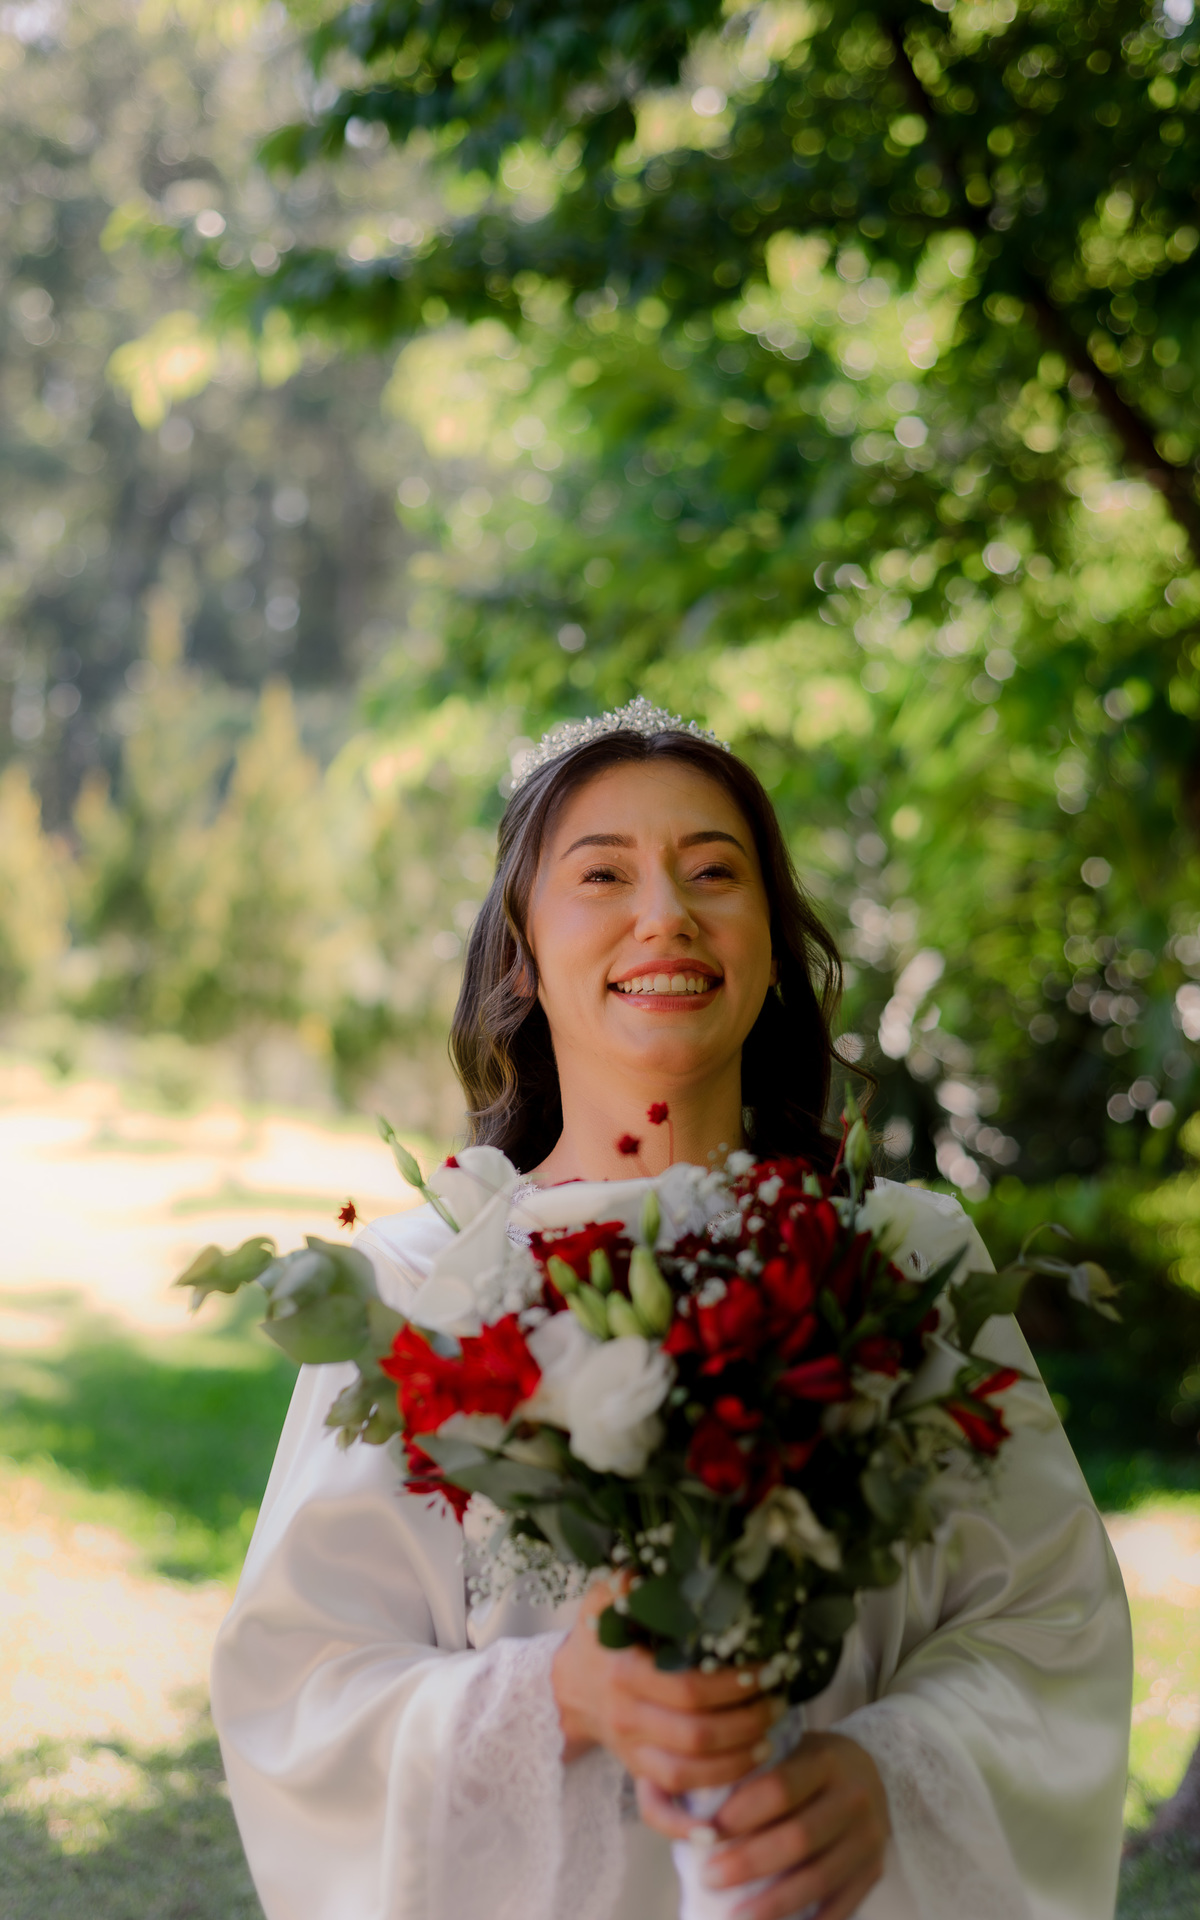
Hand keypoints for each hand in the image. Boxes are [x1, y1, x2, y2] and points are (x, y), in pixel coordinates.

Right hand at [551, 1581, 781, 1795]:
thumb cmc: (598, 1639)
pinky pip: (675, 1793)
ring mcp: (631, 1750)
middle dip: (746, 1722)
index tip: (763, 1671)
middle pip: (696, 1734)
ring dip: (738, 1758)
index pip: (687, 1689)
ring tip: (771, 1735)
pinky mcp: (638, 1771)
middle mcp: (627, 1717)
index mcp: (623, 1673)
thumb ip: (620, 1584)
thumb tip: (641, 1575)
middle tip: (778, 1700)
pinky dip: (713, 1789)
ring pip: (690, 1770)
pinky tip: (746, 1770)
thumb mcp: (601, 1602)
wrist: (570, 1688)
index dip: (731, 1686)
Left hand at [637, 1730, 888, 1919]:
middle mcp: (853, 1797)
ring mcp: (869, 1837)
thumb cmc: (809, 1764)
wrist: (873, 1772)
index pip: (781, 1787)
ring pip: (818, 1878)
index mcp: (826, 1759)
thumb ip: (752, 1771)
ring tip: (735, 1918)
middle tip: (710, 1877)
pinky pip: (844, 1906)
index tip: (709, 1831)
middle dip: (749, 1862)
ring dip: (773, 1904)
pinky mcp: (875, 1870)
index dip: (743, 1813)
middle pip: (798, 1837)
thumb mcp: (789, 1749)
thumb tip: (688, 1806)